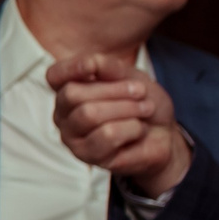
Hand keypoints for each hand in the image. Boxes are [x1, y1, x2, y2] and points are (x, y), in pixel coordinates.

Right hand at [48, 52, 191, 196]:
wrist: (164, 133)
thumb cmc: (142, 103)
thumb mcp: (130, 76)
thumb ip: (107, 67)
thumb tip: (89, 63)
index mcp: (69, 90)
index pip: (54, 76)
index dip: (70, 68)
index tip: (93, 66)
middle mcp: (63, 114)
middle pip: (72, 94)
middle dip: (114, 90)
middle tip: (140, 92)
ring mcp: (72, 137)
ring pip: (89, 115)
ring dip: (127, 109)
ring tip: (144, 109)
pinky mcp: (87, 156)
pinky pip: (107, 135)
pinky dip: (132, 129)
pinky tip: (138, 131)